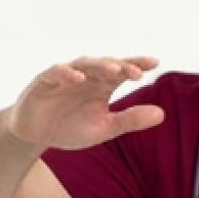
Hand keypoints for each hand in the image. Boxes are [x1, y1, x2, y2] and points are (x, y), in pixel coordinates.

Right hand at [4, 55, 164, 150]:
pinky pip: (56, 73)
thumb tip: (162, 114)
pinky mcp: (44, 82)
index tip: (155, 63)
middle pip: (106, 65)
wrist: (36, 135)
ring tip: (114, 70)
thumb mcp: (104, 128)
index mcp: (102, 85)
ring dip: (98, 66)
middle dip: (121, 66)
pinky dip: (66, 73)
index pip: (122, 70)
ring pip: (83, 64)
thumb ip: (130, 120)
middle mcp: (86, 76)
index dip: (137, 64)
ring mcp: (65, 77)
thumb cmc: (71, 128)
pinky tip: (78, 77)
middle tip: (138, 71)